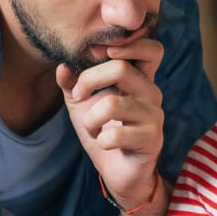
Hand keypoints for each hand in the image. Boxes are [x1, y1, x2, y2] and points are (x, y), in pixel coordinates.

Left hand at [56, 38, 165, 208]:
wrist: (118, 171)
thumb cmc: (104, 131)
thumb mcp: (82, 104)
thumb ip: (72, 82)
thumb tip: (62, 66)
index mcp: (140, 78)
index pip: (151, 49)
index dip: (128, 44)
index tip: (97, 55)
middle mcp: (151, 92)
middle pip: (121, 68)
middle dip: (89, 80)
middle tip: (78, 94)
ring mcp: (154, 116)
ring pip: (111, 104)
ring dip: (90, 119)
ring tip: (92, 127)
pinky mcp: (150, 140)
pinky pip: (114, 135)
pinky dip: (100, 140)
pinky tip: (104, 144)